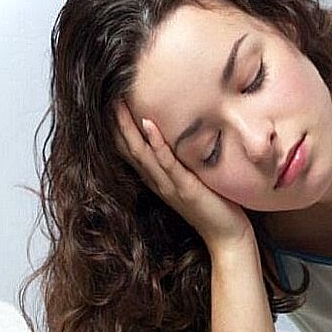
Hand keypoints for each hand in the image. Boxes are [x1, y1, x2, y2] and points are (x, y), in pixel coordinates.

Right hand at [113, 98, 252, 250]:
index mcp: (157, 178)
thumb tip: (184, 135)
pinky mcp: (185, 189)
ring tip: (117, 103)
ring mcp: (169, 185)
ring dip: (129, 127)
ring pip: (142, 153)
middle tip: (104, 93)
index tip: (108, 101)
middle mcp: (157, 181)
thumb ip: (183, 161)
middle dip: (115, 122)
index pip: (130, 149)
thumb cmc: (214, 207)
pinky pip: (167, 163)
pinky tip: (149, 124)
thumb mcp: (193, 179)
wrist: (227, 237)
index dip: (117, 127)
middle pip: (128, 148)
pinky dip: (157, 144)